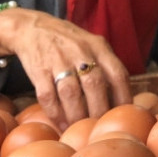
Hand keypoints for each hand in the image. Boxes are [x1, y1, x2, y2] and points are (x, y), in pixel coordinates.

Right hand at [0, 8, 131, 130]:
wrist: (33, 28)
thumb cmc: (70, 43)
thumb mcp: (93, 45)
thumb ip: (107, 66)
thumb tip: (122, 98)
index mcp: (99, 46)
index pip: (118, 73)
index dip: (123, 96)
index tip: (124, 113)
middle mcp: (80, 51)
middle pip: (94, 84)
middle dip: (99, 109)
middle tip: (100, 125)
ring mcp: (58, 59)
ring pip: (70, 92)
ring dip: (76, 114)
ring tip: (80, 128)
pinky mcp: (38, 69)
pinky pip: (47, 95)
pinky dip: (55, 113)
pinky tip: (61, 123)